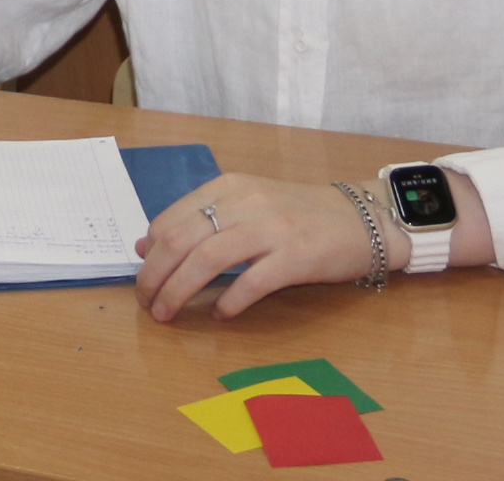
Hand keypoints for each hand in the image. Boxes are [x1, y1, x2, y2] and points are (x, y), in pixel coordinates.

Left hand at [133, 172, 386, 320]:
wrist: (361, 220)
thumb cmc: (297, 215)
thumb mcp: (245, 206)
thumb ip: (199, 221)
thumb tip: (145, 245)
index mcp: (228, 188)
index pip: (171, 220)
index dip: (149, 254)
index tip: (142, 278)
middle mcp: (245, 203)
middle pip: (181, 240)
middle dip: (154, 276)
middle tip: (146, 303)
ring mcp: (271, 228)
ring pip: (207, 260)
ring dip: (179, 291)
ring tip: (167, 314)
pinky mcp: (296, 257)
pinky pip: (251, 282)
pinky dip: (229, 301)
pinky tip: (220, 315)